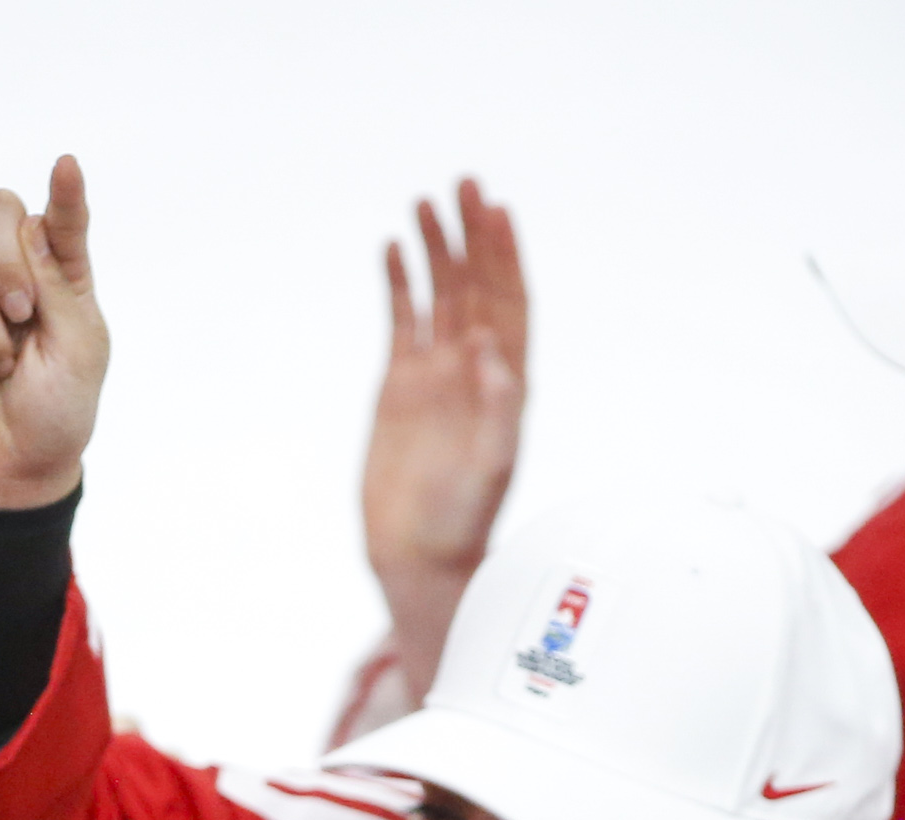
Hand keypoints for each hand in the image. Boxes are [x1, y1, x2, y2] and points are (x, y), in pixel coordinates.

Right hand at [0, 156, 106, 510]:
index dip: (65, 193)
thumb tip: (33, 226)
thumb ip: (59, 288)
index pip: (62, 222)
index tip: (66, 164)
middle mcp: (12, 274)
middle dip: (7, 258)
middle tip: (22, 311)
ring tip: (1, 368)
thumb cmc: (58, 408)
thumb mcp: (79, 352)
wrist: (14, 465)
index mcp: (60, 276)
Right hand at [362, 179, 527, 693]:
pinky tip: (394, 249)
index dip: (506, 256)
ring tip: (424, 202)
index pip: (510, 303)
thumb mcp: (489, 468)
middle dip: (472, 234)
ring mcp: (436, 373)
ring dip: (436, 249)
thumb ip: (498, 410)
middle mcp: (475, 369)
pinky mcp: (400, 385)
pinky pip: (402, 321)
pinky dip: (400, 285)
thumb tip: (490, 350)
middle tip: (465, 182)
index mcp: (506, 382)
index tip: (497, 210)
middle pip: (477, 286)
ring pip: (439, 296)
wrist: (419, 553)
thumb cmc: (462, 520)